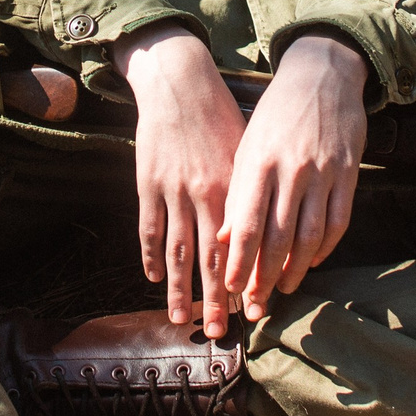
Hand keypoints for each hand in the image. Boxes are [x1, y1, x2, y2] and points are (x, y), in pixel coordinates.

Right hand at [116, 23, 245, 335]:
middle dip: (214, 299)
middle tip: (218, 332)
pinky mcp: (148, 183)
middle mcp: (205, 194)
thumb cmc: (219, 115)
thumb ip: (251, 192)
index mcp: (235, 187)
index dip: (244, 281)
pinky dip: (149, 255)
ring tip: (180, 317)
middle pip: (209, 258)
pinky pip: (149, 227)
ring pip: (176, 250)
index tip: (249, 310)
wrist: (181, 83)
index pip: (242, 247)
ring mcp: (174, 190)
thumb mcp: (246, 150)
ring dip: (178, 288)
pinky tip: (151, 277)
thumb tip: (267, 231)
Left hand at [220, 31, 367, 321]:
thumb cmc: (275, 114)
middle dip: (265, 277)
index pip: (247, 225)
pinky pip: (339, 220)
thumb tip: (225, 240)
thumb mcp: (247, 146)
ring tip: (284, 289)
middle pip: (278, 238)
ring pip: (310, 235)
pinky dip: (326, 247)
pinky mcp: (349, 172)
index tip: (230, 289)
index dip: (239, 262)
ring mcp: (324, 171)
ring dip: (296, 269)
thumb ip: (238, 192)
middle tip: (256, 305)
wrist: (321, 74)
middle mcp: (291, 169)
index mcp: (259, 162)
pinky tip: (312, 261)